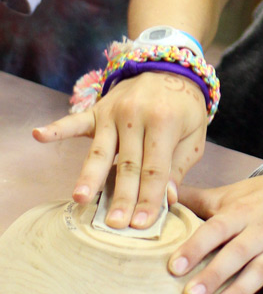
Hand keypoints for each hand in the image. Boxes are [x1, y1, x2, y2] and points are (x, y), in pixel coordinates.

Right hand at [33, 71, 207, 228]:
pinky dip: (56, 129)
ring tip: (80, 198)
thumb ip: (179, 166)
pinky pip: (75, 121)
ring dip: (90, 176)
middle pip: (127, 164)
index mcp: (165, 122)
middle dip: (121, 197)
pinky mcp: (97, 110)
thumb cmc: (184, 108)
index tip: (142, 224)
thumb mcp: (193, 135)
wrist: (170, 68)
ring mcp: (113, 112)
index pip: (155, 169)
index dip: (149, 198)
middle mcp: (136, 116)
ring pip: (100, 151)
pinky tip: (39, 136)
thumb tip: (168, 198)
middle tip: (115, 225)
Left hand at [169, 165, 262, 293]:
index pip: (218, 228)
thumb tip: (160, 191)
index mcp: (243, 212)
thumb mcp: (232, 193)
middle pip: (238, 253)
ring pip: (261, 272)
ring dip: (241, 292)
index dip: (196, 246)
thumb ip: (195, 197)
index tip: (174, 266)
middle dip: (215, 274)